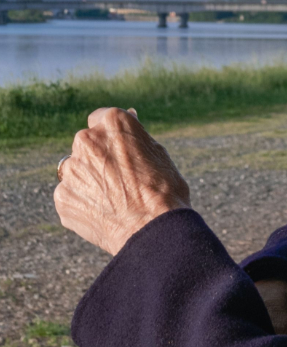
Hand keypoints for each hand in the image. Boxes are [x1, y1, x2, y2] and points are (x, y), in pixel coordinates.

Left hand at [55, 107, 190, 255]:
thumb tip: (128, 120)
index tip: (121, 147)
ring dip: (89, 177)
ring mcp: (71, 170)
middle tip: (121, 177)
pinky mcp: (62, 197)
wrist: (152, 229)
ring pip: (77, 169)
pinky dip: (83, 200)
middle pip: (87, 143)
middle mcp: (87, 140)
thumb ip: (134, 137)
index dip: (113, 134)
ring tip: (113, 197)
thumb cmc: (163, 188)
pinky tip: (104, 211)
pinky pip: (71, 193)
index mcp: (113, 123)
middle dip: (100, 155)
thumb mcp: (157, 152)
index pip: (103, 118)